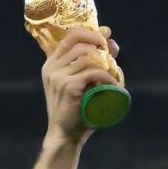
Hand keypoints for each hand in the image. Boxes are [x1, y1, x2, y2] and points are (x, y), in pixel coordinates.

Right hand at [40, 26, 121, 145]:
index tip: (105, 37)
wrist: (66, 135)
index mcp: (51, 64)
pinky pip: (95, 73)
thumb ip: (94, 64)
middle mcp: (52, 67)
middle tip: (112, 58)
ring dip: (106, 66)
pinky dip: (109, 79)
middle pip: (79, 42)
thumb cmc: (77, 111)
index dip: (90, 32)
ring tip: (115, 78)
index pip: (70, 36)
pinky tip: (116, 87)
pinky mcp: (69, 86)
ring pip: (88, 58)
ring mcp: (58, 76)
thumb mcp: (83, 85)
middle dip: (99, 45)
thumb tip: (113, 43)